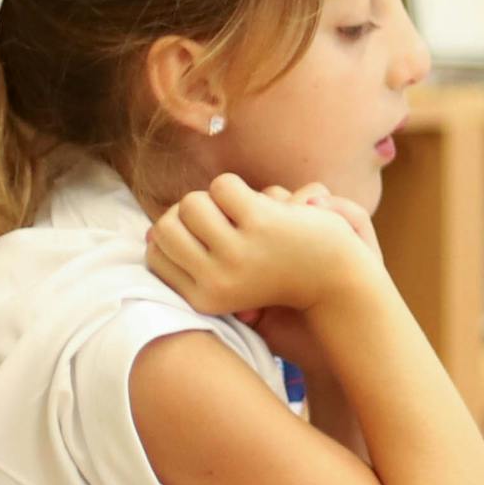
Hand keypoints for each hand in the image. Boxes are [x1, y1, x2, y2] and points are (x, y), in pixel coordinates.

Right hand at [148, 172, 379, 324]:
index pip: (155, 251)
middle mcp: (213, 281)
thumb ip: (187, 259)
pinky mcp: (260, 224)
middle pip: (166, 224)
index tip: (205, 233)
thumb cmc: (275, 278)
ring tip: (243, 213)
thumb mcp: (226, 280)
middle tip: (223, 219)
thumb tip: (147, 234)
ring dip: (216, 199)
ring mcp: (236, 252)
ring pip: (192, 202)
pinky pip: (223, 185)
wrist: (336, 281)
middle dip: (190, 214)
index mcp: (200, 299)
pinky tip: (261, 206)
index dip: (175, 231)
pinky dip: (238, 187)